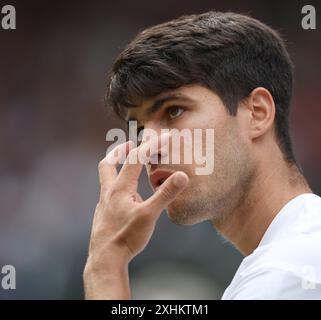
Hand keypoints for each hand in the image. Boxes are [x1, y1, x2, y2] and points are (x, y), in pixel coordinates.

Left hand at [83, 133, 188, 298]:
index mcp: (120, 187)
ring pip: (107, 178)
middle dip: (119, 151)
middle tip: (130, 144)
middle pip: (108, 163)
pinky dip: (119, 185)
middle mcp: (109, 192)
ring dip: (118, 167)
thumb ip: (165, 194)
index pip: (137, 159)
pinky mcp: (104, 213)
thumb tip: (182, 176)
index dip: (152, 146)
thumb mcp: (150, 215)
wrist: (105, 259)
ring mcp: (104, 203)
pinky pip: (109, 192)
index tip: (166, 136)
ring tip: (133, 168)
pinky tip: (128, 197)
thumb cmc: (126, 237)